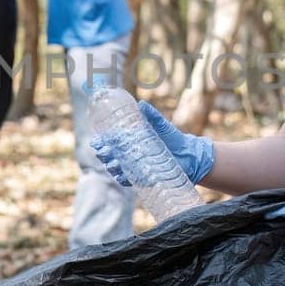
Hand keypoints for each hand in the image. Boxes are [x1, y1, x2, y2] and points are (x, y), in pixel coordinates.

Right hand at [90, 100, 214, 185]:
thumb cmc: (173, 138)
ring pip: (116, 169)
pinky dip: (123, 179)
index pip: (109, 141)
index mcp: (129, 140)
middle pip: (109, 155)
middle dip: (103, 154)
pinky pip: (129, 180)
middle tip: (103, 151)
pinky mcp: (142, 177)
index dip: (100, 142)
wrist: (188, 155)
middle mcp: (129, 154)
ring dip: (111, 167)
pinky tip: (120, 176)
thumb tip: (141, 104)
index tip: (96, 141)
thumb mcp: (162, 125)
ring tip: (113, 164)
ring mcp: (134, 166)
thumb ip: (152, 115)